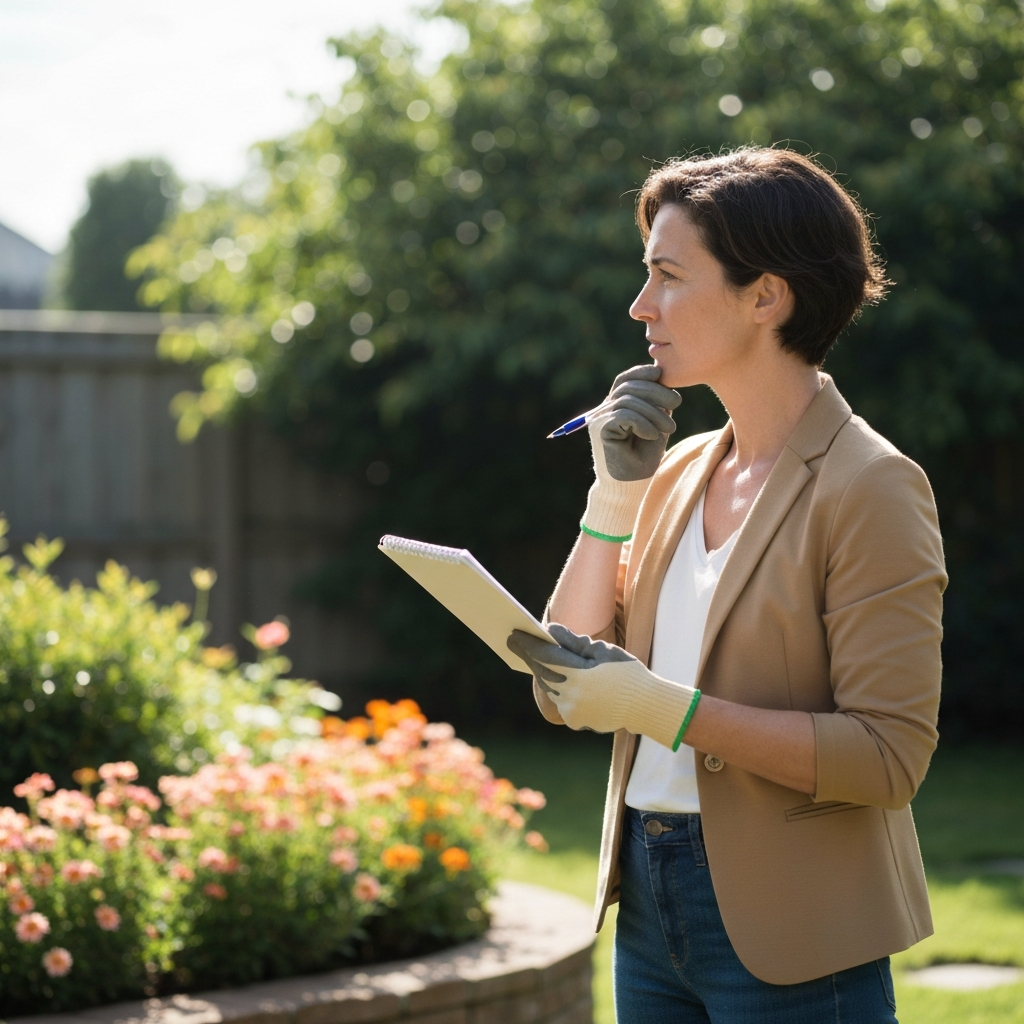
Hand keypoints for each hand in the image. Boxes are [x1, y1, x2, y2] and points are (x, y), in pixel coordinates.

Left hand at [507, 623, 696, 748]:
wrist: (645, 706)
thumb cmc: (626, 672)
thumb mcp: (603, 650)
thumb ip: (574, 642)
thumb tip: (550, 631)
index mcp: (578, 674)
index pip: (544, 656)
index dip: (527, 644)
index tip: (513, 634)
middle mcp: (571, 695)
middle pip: (543, 672)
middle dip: (531, 657)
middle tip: (516, 642)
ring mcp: (571, 711)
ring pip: (551, 687)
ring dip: (545, 672)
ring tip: (535, 657)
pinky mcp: (574, 721)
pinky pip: (560, 700)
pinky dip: (559, 688)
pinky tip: (558, 677)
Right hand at [582, 365, 680, 541]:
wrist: (631, 486)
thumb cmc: (644, 459)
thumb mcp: (656, 425)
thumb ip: (656, 404)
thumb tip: (663, 379)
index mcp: (616, 406)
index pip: (625, 379)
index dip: (641, 372)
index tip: (660, 373)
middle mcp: (604, 411)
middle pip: (627, 386)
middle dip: (655, 391)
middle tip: (677, 404)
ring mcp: (599, 420)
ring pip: (627, 400)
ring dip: (654, 412)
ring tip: (670, 429)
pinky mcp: (599, 430)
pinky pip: (623, 416)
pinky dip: (642, 423)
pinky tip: (652, 436)